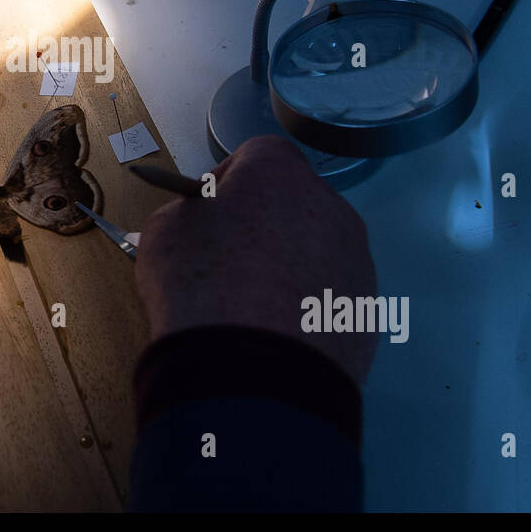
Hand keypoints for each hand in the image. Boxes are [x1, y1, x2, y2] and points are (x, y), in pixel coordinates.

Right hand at [134, 136, 377, 386]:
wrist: (251, 377)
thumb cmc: (200, 288)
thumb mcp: (163, 234)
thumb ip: (186, 213)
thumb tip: (197, 223)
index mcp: (280, 175)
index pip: (258, 154)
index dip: (229, 179)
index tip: (208, 213)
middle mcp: (330, 207)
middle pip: (293, 202)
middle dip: (263, 222)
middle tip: (229, 261)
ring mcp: (356, 260)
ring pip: (318, 248)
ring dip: (289, 264)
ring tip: (253, 308)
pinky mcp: (367, 310)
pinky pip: (331, 294)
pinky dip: (308, 306)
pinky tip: (277, 335)